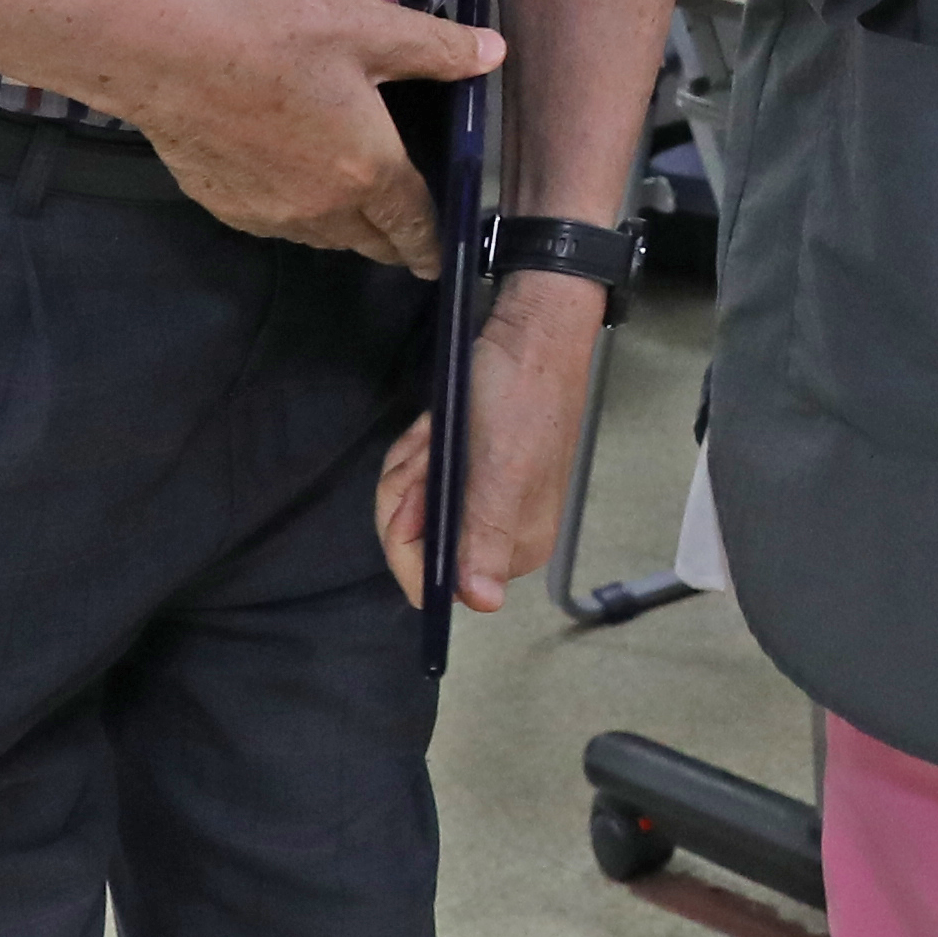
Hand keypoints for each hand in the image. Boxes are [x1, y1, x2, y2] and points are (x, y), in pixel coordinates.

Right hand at [99, 0, 505, 262]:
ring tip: (348, 198)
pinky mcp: (227, 209)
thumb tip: (495, 55)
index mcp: (369, 171)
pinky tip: (288, 179)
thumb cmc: (273, 36)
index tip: (438, 261)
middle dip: (392, 241)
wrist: (166, 55)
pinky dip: (294, 212)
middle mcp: (324, 209)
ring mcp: (272, 215)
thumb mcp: (367, 29)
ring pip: (324, 237)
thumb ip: (437, 48)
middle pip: (370, 243)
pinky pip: (278, 224)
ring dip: (343, 226)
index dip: (432, 245)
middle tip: (402, 233)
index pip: (415, 226)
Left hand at [373, 267, 602, 616]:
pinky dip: (419, 448)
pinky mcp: (465, 472)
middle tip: (432, 446)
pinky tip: (437, 425)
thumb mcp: (501, 469)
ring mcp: (478, 501)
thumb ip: (486, 537)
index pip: (436, 581)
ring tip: (439, 430)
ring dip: (414, 462)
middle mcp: (497, 534)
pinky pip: (418, 476)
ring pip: (409, 504)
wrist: (528, 333)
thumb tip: (484, 603)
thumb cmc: (519, 396)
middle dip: (410, 489)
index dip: (411, 537)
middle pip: (414, 540)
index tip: (419, 487)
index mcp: (514, 547)